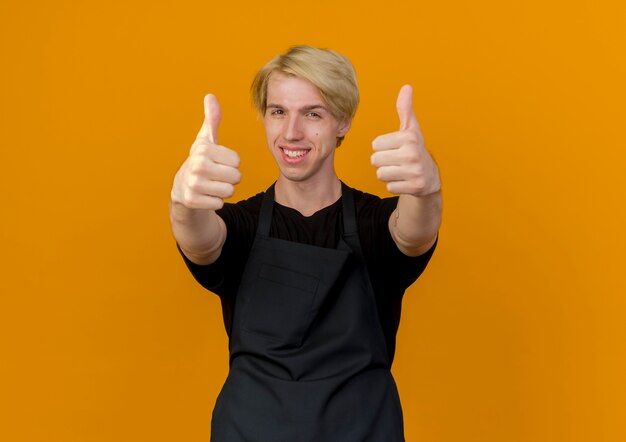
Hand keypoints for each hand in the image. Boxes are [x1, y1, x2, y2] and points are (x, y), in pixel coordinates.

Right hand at [171, 94, 240, 209]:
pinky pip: (220, 203)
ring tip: (211, 185)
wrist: (181, 187)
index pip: (237, 160)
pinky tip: (206, 195)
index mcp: (203, 149)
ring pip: (229, 191)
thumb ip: (212, 119)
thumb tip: (210, 96)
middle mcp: (197, 166)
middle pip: (236, 176)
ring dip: (224, 190)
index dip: (231, 163)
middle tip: (216, 175)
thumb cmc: (200, 161)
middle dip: (230, 178)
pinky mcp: (192, 201)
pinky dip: (215, 201)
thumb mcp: (205, 140)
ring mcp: (193, 184)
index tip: (218, 162)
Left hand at [371, 85, 439, 195]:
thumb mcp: (411, 129)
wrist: (431, 176)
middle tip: (397, 161)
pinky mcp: (414, 187)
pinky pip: (389, 187)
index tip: (395, 148)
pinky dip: (395, 185)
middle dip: (383, 162)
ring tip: (400, 170)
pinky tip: (405, 180)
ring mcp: (414, 171)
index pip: (375, 144)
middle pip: (375, 160)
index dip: (382, 147)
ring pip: (380, 174)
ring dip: (388, 174)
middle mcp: (412, 153)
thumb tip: (406, 87)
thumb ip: (405, 109)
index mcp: (409, 137)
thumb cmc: (415, 149)